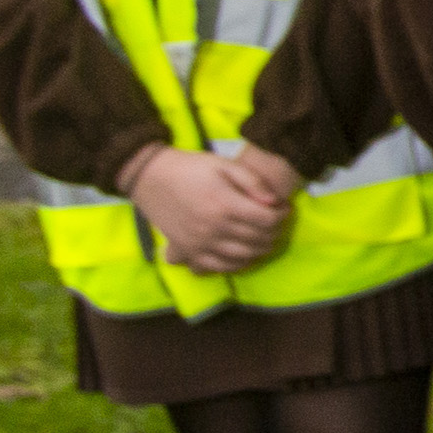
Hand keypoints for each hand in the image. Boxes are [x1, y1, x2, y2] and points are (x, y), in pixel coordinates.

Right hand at [124, 144, 290, 274]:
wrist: (150, 178)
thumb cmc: (190, 168)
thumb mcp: (224, 165)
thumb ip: (253, 182)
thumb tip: (275, 202)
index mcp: (225, 205)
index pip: (268, 220)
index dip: (282, 215)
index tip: (283, 208)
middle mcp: (215, 229)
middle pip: (259, 240)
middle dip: (275, 232)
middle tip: (275, 222)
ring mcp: (201, 245)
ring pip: (244, 257)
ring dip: (261, 249)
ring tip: (263, 236)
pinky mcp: (189, 253)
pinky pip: (221, 268)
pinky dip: (239, 264)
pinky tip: (244, 253)